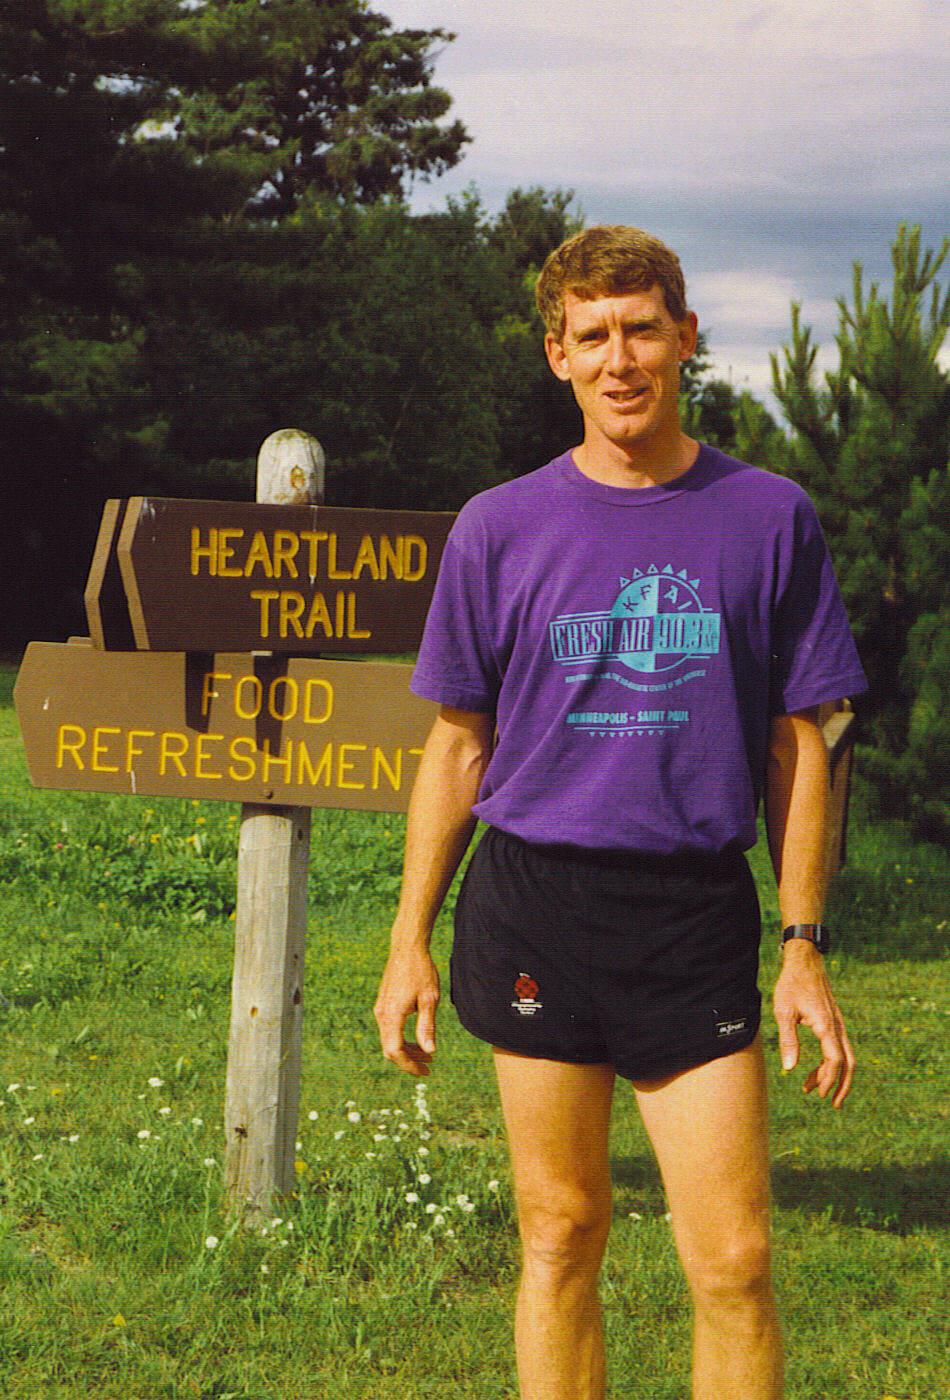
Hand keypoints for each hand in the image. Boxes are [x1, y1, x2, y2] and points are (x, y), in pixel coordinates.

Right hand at [373, 944, 440, 1076]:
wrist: (407, 948)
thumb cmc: (421, 971)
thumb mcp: (429, 999)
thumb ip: (427, 1026)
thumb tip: (430, 1051)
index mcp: (392, 1014)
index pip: (395, 1050)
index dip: (409, 1065)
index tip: (425, 1071)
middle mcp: (382, 1014)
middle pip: (390, 1049)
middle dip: (408, 1060)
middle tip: (429, 1066)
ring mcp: (380, 1009)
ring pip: (389, 1039)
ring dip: (406, 1050)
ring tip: (427, 1054)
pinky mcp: (383, 1004)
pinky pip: (389, 1029)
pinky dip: (402, 1038)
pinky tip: (417, 1038)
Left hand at [773, 940, 854, 1107]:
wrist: (805, 962)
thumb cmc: (792, 984)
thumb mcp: (784, 1011)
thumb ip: (788, 1040)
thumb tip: (790, 1069)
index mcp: (826, 1025)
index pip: (835, 1060)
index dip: (829, 1079)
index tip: (818, 1093)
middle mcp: (837, 1026)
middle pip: (848, 1063)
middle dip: (842, 1085)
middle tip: (831, 1103)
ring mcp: (837, 1024)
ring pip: (845, 1056)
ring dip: (833, 1075)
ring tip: (812, 1089)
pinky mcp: (834, 1021)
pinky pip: (838, 1047)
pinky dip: (830, 1062)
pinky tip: (814, 1069)